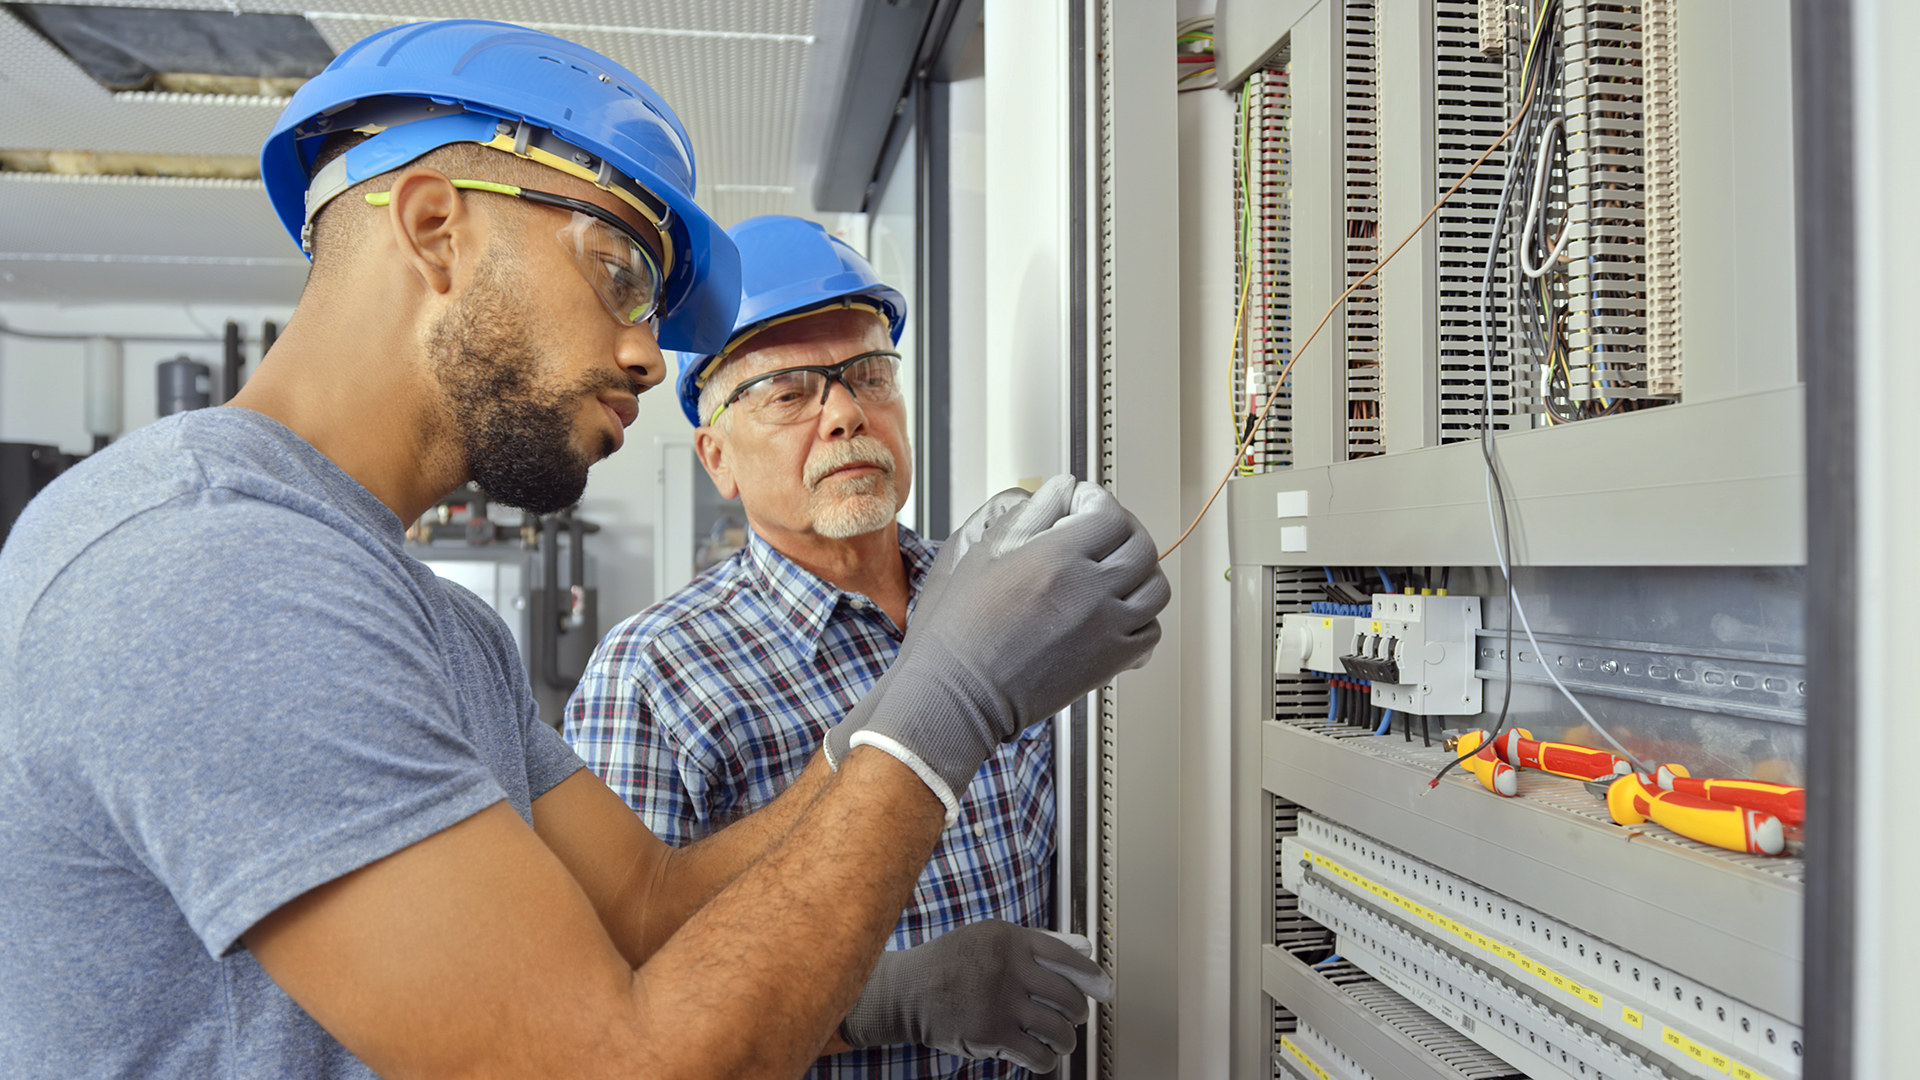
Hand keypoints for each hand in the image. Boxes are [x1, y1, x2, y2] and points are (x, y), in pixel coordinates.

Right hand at [839, 474, 1168, 819]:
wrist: (960, 691)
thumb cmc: (960, 630)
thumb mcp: (982, 551)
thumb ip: (1029, 513)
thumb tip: (1061, 491)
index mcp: (1057, 557)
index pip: (1110, 514)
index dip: (1100, 502)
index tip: (1086, 505)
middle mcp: (1090, 591)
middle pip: (1142, 546)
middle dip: (1126, 532)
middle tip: (1106, 533)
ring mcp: (1106, 628)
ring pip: (1155, 588)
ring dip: (1141, 573)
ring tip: (1117, 572)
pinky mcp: (1110, 662)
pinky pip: (1151, 631)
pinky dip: (1142, 618)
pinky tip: (1119, 613)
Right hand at [839, 920, 1112, 1072]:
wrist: (907, 992)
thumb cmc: (950, 963)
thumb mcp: (990, 939)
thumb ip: (1038, 943)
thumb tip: (1086, 949)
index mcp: (1009, 939)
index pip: (1065, 955)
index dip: (1091, 974)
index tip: (1106, 987)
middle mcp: (1007, 967)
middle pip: (1067, 994)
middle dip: (1079, 1011)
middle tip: (1076, 1017)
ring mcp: (1000, 1001)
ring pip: (1057, 1027)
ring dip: (1066, 1039)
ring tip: (1062, 1040)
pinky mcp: (991, 1033)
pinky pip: (1037, 1053)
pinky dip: (1047, 1060)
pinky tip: (1042, 1056)